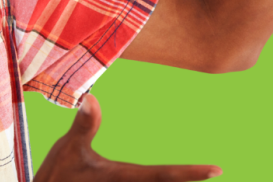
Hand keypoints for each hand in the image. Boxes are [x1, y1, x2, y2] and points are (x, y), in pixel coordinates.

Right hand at [35, 94, 221, 181]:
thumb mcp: (68, 150)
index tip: (217, 169)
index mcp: (123, 177)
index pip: (165, 174)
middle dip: (190, 180)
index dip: (192, 172)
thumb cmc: (55, 178)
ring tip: (198, 177)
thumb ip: (84, 126)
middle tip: (216, 173)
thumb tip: (91, 97)